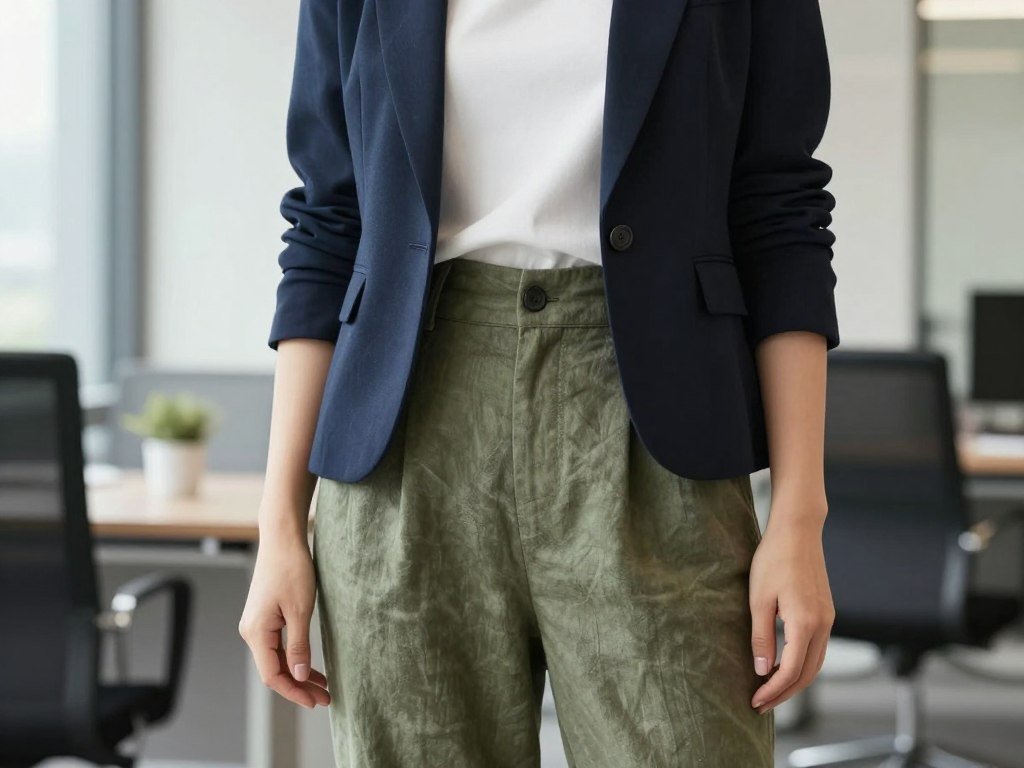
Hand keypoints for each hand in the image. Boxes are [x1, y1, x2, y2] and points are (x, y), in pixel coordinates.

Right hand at [239, 527, 330, 708]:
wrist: (282, 539)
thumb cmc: (291, 569)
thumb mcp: (300, 610)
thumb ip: (298, 646)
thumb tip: (298, 677)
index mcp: (256, 632)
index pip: (273, 675)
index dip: (294, 692)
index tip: (316, 701)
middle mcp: (251, 631)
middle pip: (274, 670)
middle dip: (299, 686)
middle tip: (326, 698)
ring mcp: (257, 624)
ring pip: (277, 659)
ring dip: (298, 673)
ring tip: (323, 686)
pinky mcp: (265, 617)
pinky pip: (278, 646)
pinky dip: (294, 658)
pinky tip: (310, 666)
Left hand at [748, 507, 833, 713]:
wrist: (797, 531)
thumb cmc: (774, 560)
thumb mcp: (758, 599)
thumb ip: (762, 637)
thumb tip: (762, 671)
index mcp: (806, 623)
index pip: (792, 670)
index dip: (773, 690)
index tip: (755, 701)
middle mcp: (823, 625)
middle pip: (808, 674)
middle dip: (784, 693)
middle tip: (760, 704)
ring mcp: (828, 619)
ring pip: (816, 663)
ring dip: (795, 682)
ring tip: (770, 691)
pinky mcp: (825, 612)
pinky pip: (817, 649)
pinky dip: (802, 665)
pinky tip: (783, 666)